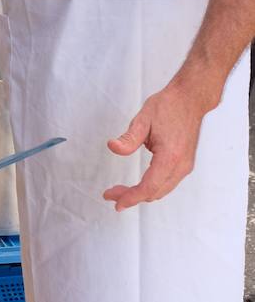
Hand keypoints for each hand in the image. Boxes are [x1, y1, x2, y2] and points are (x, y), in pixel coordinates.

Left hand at [103, 81, 210, 209]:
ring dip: (141, 194)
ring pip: (161, 190)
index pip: (149, 186)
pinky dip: (151, 188)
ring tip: (120, 190)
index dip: (131, 197)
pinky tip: (137, 184)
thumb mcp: (143, 120)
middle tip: (110, 193)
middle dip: (131, 197)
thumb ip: (128, 138)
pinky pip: (166, 183)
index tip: (115, 202)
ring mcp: (185, 166)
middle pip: (154, 192)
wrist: (190, 99)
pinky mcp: (185, 163)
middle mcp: (181, 165)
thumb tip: (113, 147)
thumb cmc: (168, 106)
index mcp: (170, 156)